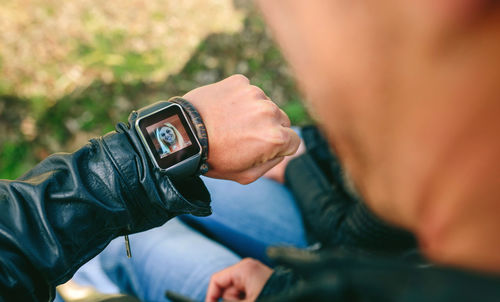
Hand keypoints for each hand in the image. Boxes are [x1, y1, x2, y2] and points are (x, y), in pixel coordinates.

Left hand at [184, 74, 299, 183]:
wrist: (183, 132)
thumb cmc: (214, 158)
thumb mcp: (246, 175)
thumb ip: (272, 163)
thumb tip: (283, 149)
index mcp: (276, 137)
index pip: (294, 141)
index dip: (279, 148)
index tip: (262, 148)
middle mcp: (270, 112)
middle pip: (282, 120)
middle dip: (269, 128)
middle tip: (244, 136)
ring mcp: (255, 94)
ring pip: (265, 104)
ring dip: (254, 112)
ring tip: (230, 122)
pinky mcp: (240, 82)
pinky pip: (248, 91)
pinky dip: (239, 99)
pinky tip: (224, 110)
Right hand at [206, 258, 272, 301]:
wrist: (297, 298)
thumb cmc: (271, 297)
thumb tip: (213, 301)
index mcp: (243, 268)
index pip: (216, 280)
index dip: (210, 296)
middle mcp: (248, 268)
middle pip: (226, 287)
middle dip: (231, 300)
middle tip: (247, 301)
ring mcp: (255, 275)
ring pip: (236, 293)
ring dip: (240, 300)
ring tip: (253, 300)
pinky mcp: (261, 283)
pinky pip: (246, 294)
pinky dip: (247, 299)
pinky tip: (254, 299)